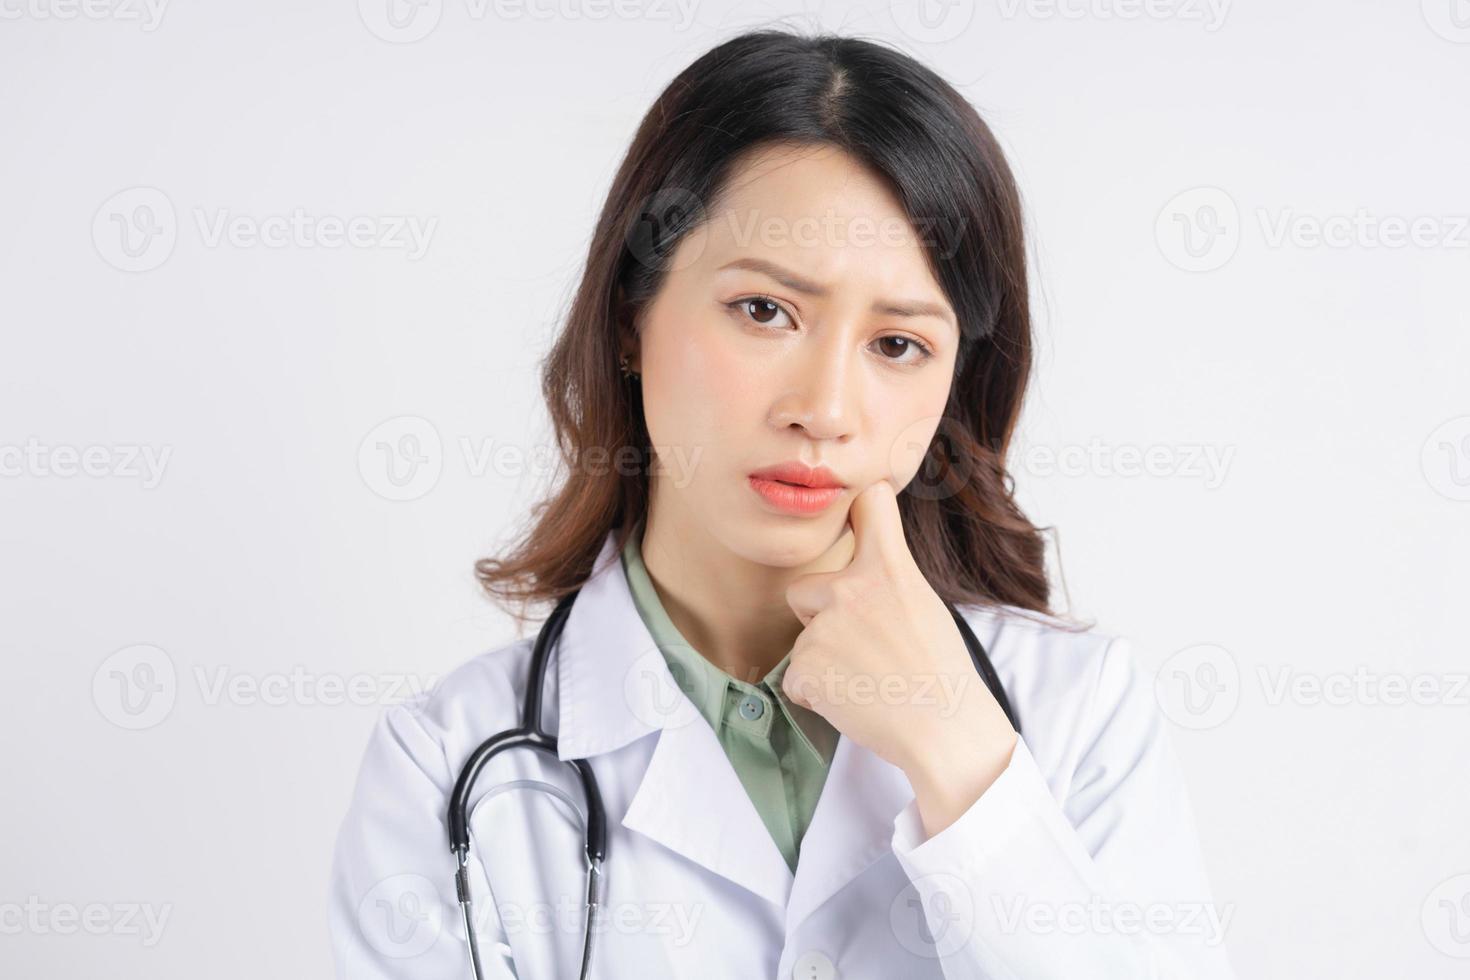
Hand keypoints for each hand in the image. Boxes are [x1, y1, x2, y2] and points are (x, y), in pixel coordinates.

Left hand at [782, 480, 1017, 836]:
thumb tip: (863, 568)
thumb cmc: (940, 672)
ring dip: (822, 664)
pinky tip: (855, 700)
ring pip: (802, 642)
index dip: (858, 506)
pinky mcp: (807, 667)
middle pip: (803, 589)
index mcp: (889, 568)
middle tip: (862, 649)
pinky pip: (797, 679)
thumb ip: (886, 578)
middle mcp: (852, 589)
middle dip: (816, 618)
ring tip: (866, 680)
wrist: (946, 729)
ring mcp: (825, 627)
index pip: (869, 504)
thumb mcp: (922, 603)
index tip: (856, 504)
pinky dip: (817, 695)